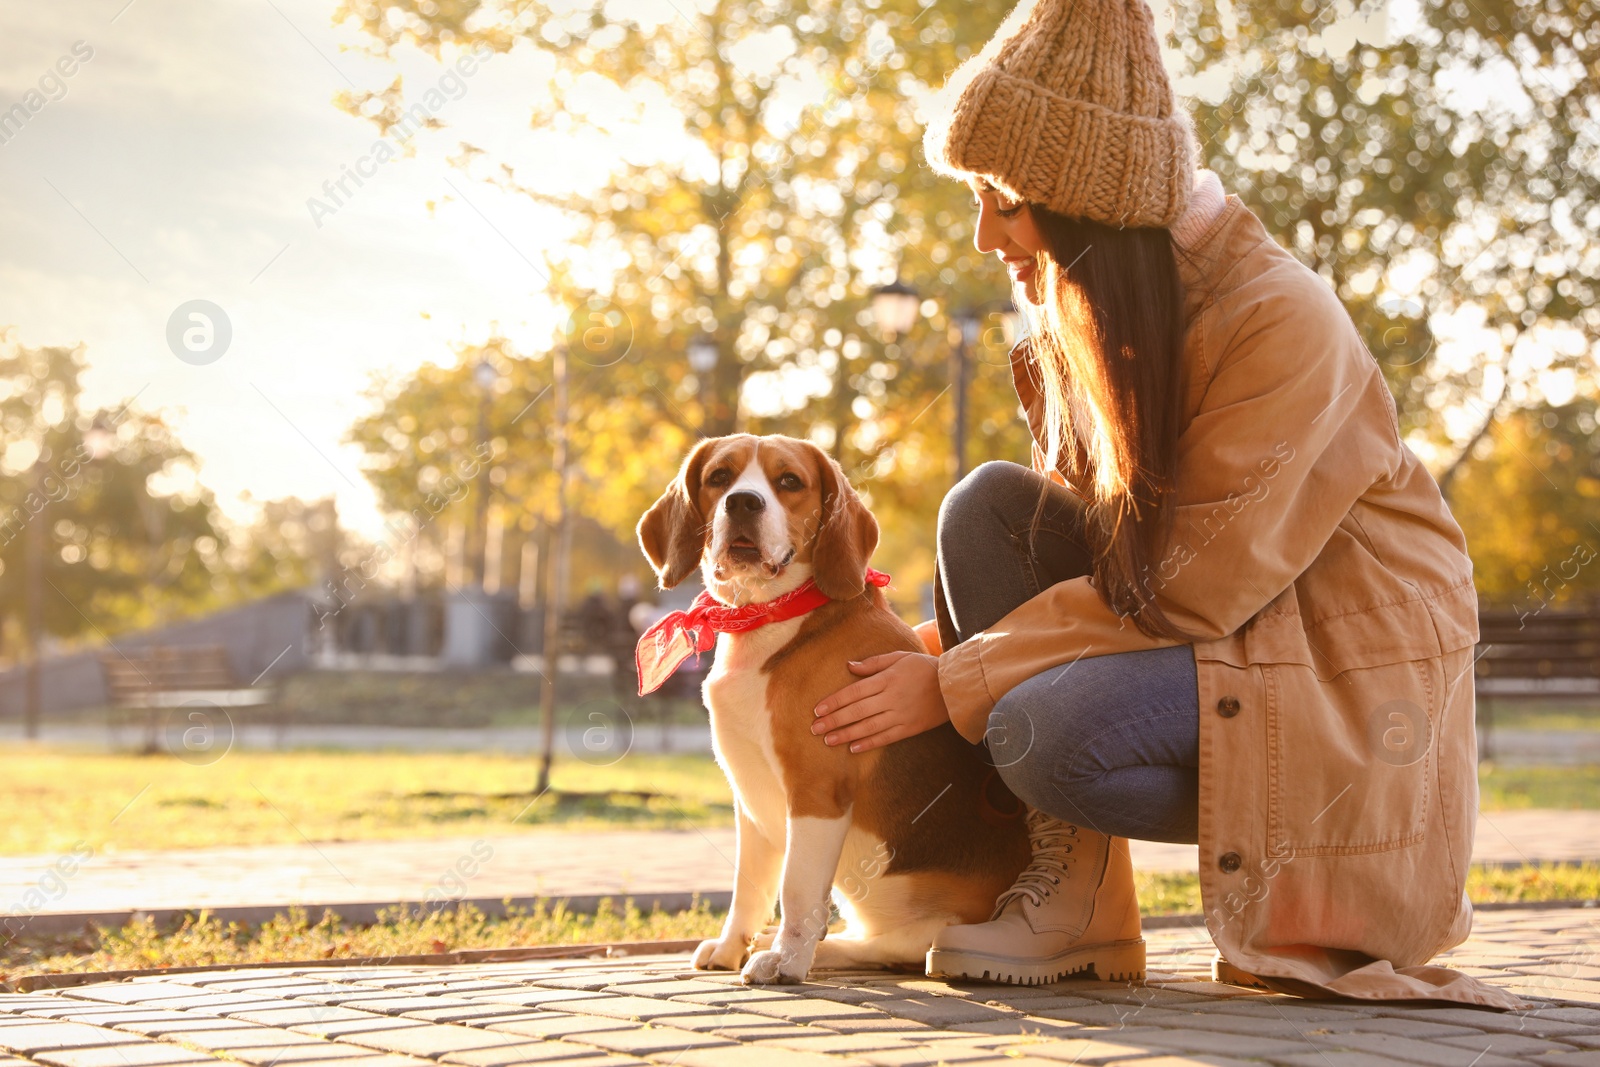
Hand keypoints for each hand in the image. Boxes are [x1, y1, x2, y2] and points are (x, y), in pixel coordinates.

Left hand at [811, 651, 949, 752]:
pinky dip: (869, 743)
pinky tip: (853, 748)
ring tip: (828, 741)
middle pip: (857, 711)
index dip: (834, 701)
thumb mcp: (899, 657)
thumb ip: (873, 663)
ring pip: (868, 727)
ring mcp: (901, 715)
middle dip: (834, 720)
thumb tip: (848, 666)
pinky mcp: (909, 728)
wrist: (953, 685)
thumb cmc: (923, 667)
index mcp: (887, 679)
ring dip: (846, 734)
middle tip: (814, 729)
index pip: (854, 691)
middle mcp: (891, 698)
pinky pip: (886, 737)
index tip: (818, 709)